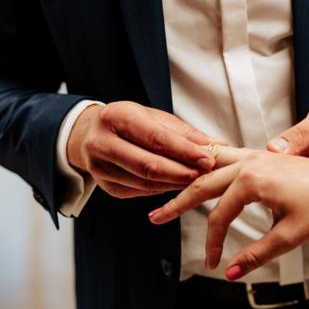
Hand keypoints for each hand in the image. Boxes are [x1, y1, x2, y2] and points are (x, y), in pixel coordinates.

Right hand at [67, 101, 224, 198]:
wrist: (89, 134)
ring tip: (199, 180)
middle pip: (148, 165)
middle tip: (206, 174)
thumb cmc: (127, 122)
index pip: (155, 138)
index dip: (184, 151)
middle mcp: (101, 143)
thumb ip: (185, 132)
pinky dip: (164, 189)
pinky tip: (179, 185)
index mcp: (115, 117)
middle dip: (182, 172)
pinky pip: (141, 192)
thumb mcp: (153, 117)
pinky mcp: (106, 187)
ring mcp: (100, 168)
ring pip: (145, 183)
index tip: (208, 159)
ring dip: (176, 184)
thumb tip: (218, 145)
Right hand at [149, 147, 308, 279]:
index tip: (212, 262)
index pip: (219, 215)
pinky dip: (214, 165)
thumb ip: (255, 254)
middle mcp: (252, 162)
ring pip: (215, 165)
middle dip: (179, 202)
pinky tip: (208, 170)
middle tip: (155, 216)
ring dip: (193, 179)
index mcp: (253, 180)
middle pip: (204, 182)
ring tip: (171, 188)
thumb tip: (229, 273)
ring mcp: (260, 156)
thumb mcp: (290, 236)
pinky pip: (232, 156)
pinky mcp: (269, 157)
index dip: (211, 242)